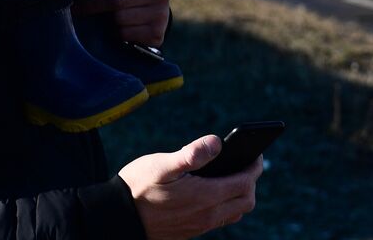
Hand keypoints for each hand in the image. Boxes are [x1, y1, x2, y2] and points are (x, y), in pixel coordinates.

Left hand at [72, 0, 170, 45]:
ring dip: (107, 21)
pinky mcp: (158, 32)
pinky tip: (118, 29)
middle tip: (76, 8)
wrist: (155, 17)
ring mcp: (161, 13)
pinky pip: (127, 34)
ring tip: (104, 19)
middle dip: (92, 4)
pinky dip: (118, 33)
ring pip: (120, 19)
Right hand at [120, 136, 261, 238]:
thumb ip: (192, 154)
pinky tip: (211, 191)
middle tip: (245, 163)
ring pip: (234, 213)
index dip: (254, 166)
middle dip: (251, 182)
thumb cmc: (138, 187)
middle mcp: (206, 215)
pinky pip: (219, 220)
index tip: (255, 153)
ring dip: (239, 195)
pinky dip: (225, 205)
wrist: (116, 218)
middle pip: (246, 201)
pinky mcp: (190, 232)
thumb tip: (218, 141)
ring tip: (231, 176)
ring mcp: (199, 226)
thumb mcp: (162, 164)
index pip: (245, 183)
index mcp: (205, 196)